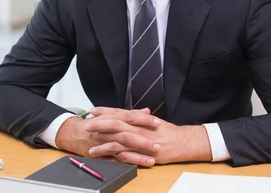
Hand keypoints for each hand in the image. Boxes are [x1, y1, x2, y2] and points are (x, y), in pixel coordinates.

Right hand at [55, 107, 160, 166]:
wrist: (76, 133)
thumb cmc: (96, 123)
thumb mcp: (113, 114)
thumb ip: (130, 113)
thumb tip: (146, 111)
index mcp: (113, 118)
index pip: (130, 116)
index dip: (144, 120)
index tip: (158, 122)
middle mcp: (109, 130)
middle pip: (128, 134)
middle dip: (144, 140)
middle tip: (158, 144)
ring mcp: (105, 143)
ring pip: (123, 149)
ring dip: (138, 155)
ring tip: (152, 158)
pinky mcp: (103, 154)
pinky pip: (116, 160)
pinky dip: (127, 162)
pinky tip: (139, 166)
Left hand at [87, 107, 211, 164]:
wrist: (183, 142)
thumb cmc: (169, 132)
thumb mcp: (153, 121)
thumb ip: (140, 118)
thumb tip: (130, 114)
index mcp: (140, 120)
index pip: (119, 113)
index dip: (106, 111)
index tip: (94, 110)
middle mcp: (138, 129)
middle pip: (115, 125)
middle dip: (100, 125)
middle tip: (87, 125)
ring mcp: (140, 142)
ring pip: (118, 142)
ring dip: (103, 145)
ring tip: (91, 148)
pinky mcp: (143, 154)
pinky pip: (126, 156)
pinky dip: (114, 158)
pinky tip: (106, 160)